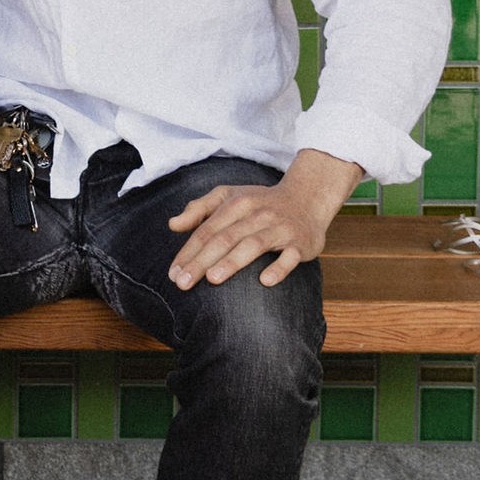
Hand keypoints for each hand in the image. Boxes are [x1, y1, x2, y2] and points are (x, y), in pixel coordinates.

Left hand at [167, 150, 359, 289]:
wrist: (307, 198)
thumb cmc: (259, 203)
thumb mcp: (228, 196)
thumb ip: (199, 209)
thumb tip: (173, 225)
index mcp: (236, 204)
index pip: (207, 230)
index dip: (188, 252)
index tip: (173, 274)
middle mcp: (257, 214)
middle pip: (225, 238)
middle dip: (201, 261)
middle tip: (182, 283)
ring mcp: (280, 228)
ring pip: (253, 245)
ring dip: (233, 262)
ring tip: (212, 279)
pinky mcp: (301, 243)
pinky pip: (290, 256)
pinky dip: (279, 268)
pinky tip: (265, 281)